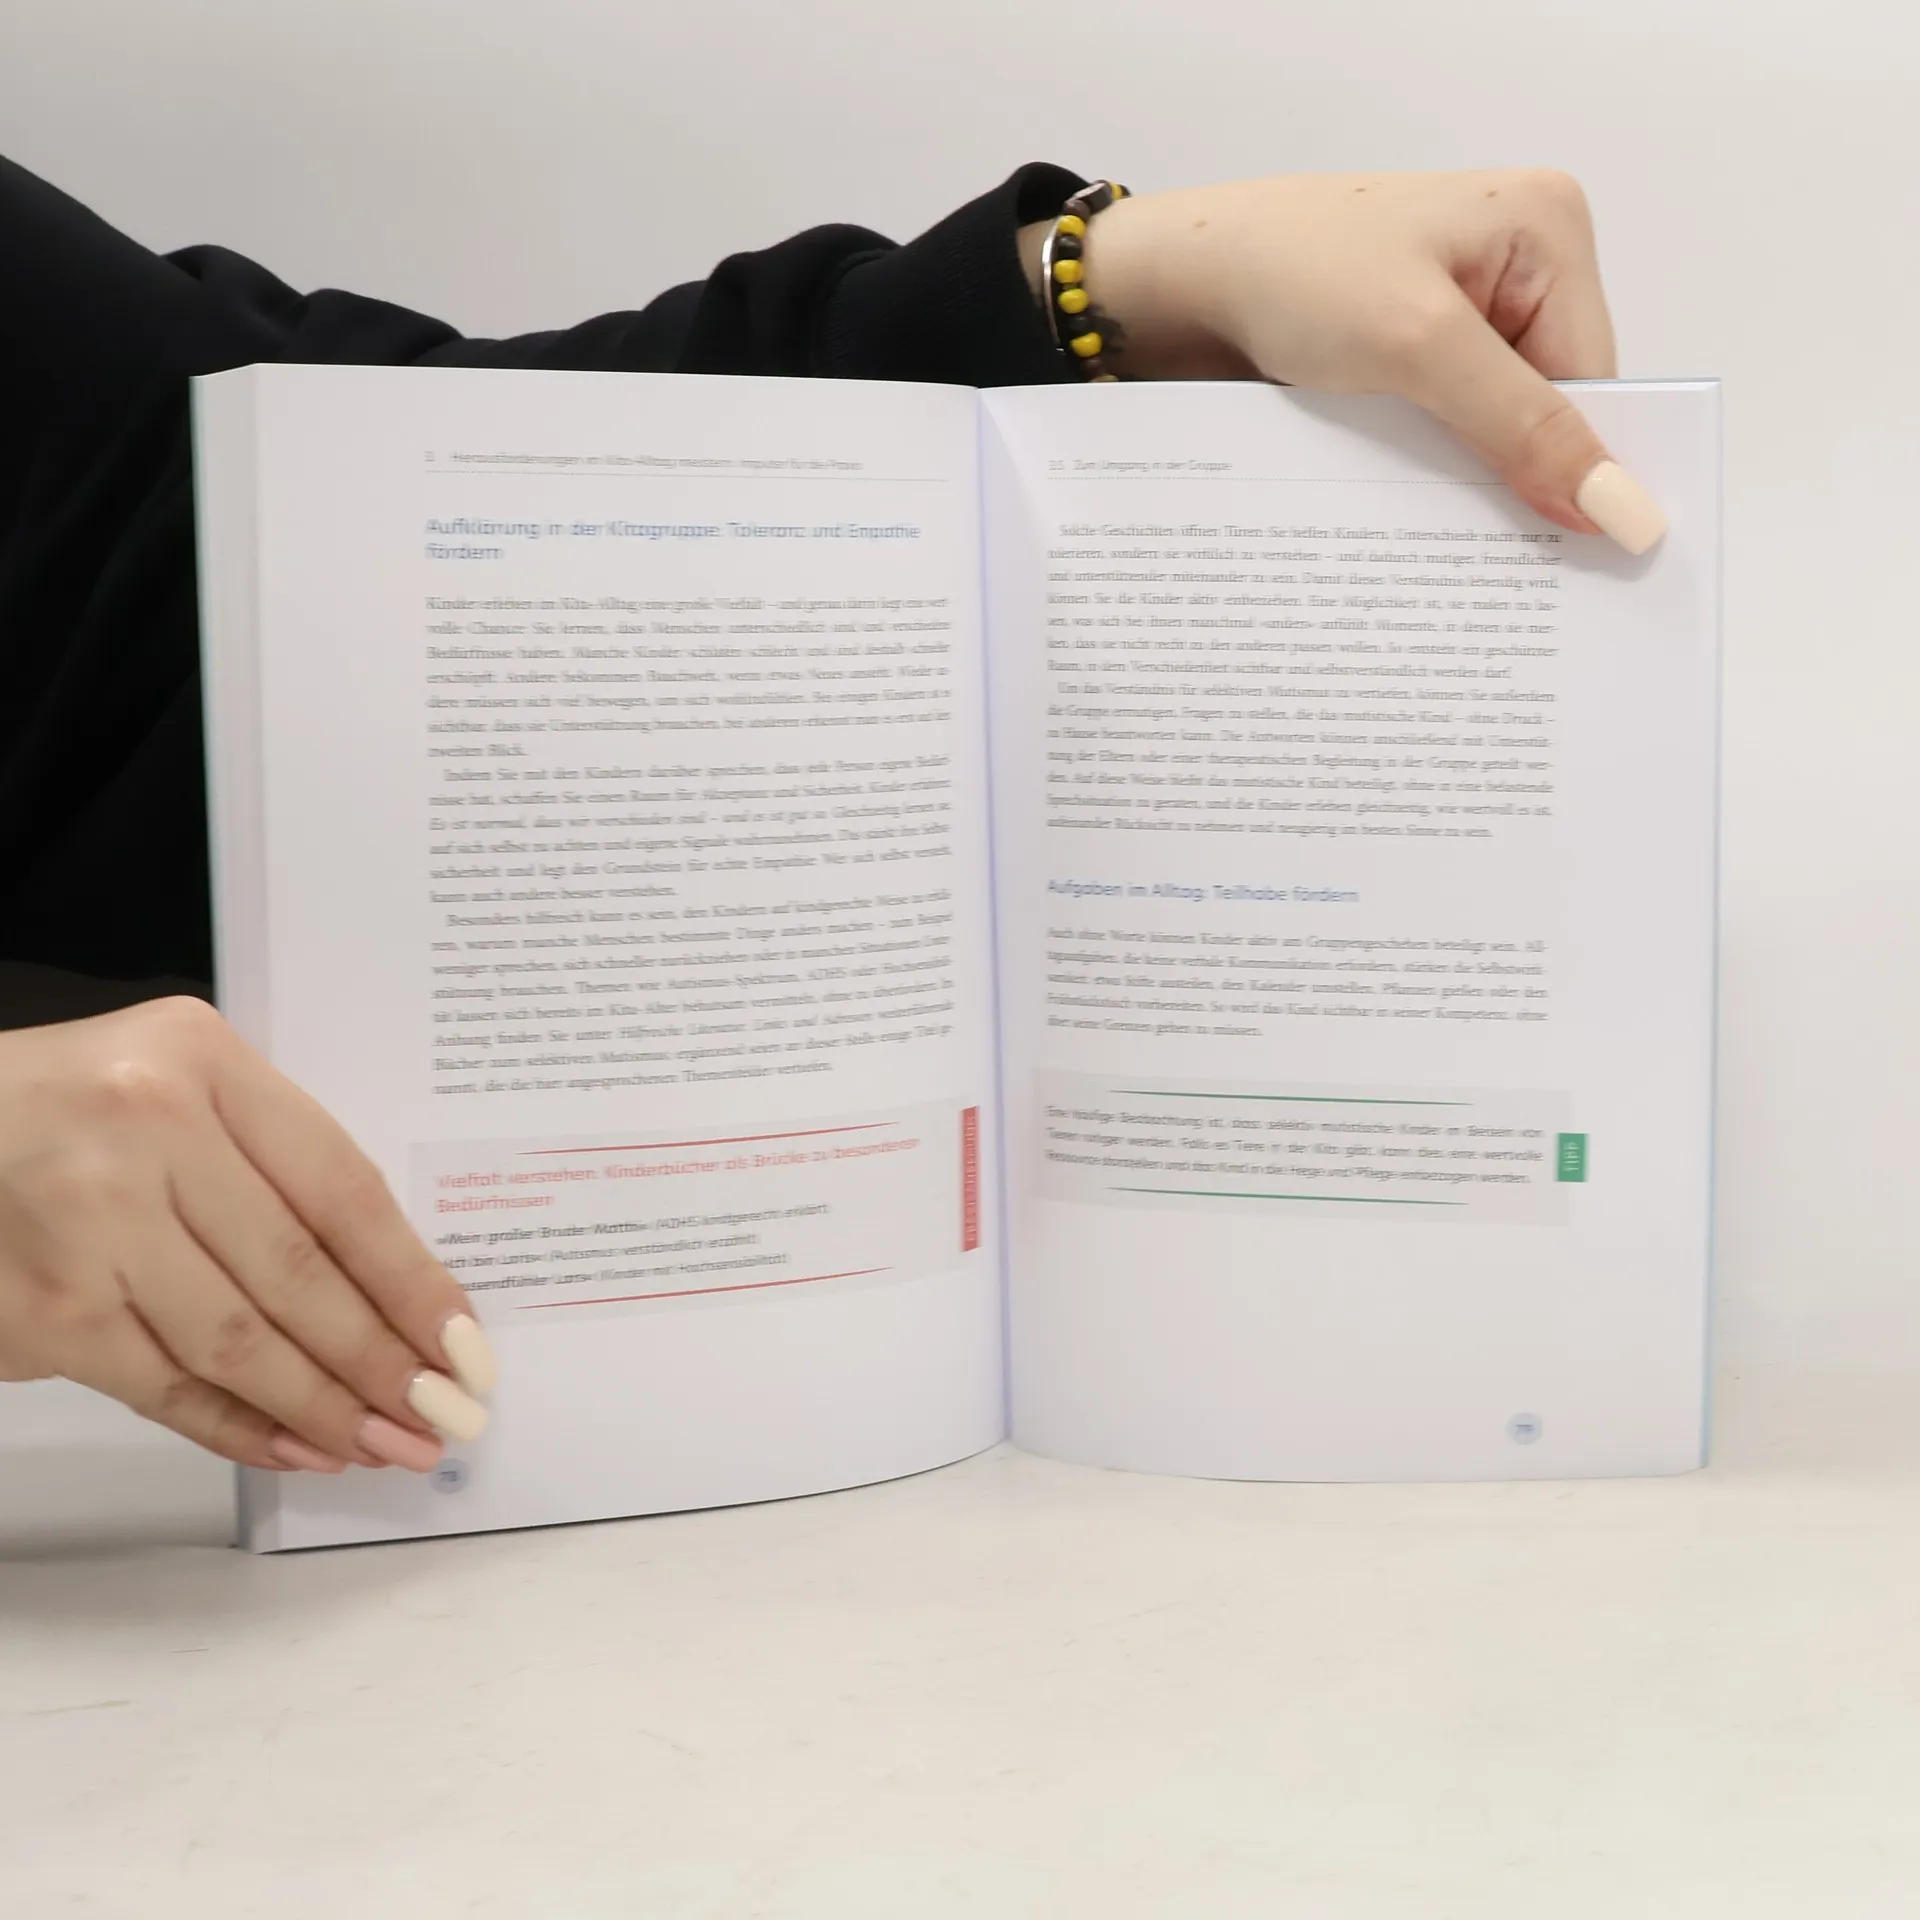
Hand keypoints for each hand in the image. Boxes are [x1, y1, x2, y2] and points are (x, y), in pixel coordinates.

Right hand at [0, 997, 495, 1472]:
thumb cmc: (71, 1109)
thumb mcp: (178, 1085)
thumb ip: (270, 1160)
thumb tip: (390, 1289)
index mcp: (200, 1061)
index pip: (339, 1188)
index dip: (411, 1276)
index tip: (464, 1341)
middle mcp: (144, 1133)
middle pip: (297, 1272)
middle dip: (382, 1360)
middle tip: (444, 1415)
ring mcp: (83, 1227)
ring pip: (237, 1342)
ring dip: (324, 1409)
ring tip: (389, 1446)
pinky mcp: (37, 1310)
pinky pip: (162, 1387)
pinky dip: (239, 1429)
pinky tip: (298, 1450)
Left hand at [1024, 169, 1664, 553]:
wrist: (1174, 282)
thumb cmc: (1292, 275)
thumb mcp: (1420, 349)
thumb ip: (1523, 428)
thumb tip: (1625, 512)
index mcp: (1547, 229)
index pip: (1597, 377)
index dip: (1585, 466)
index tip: (1578, 563)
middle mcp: (1513, 265)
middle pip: (1550, 405)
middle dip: (1522, 478)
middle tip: (1507, 574)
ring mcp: (1456, 311)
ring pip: (1493, 427)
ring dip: (1468, 484)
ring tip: (1450, 555)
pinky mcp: (1403, 353)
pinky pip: (1442, 430)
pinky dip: (1426, 474)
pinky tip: (1408, 520)